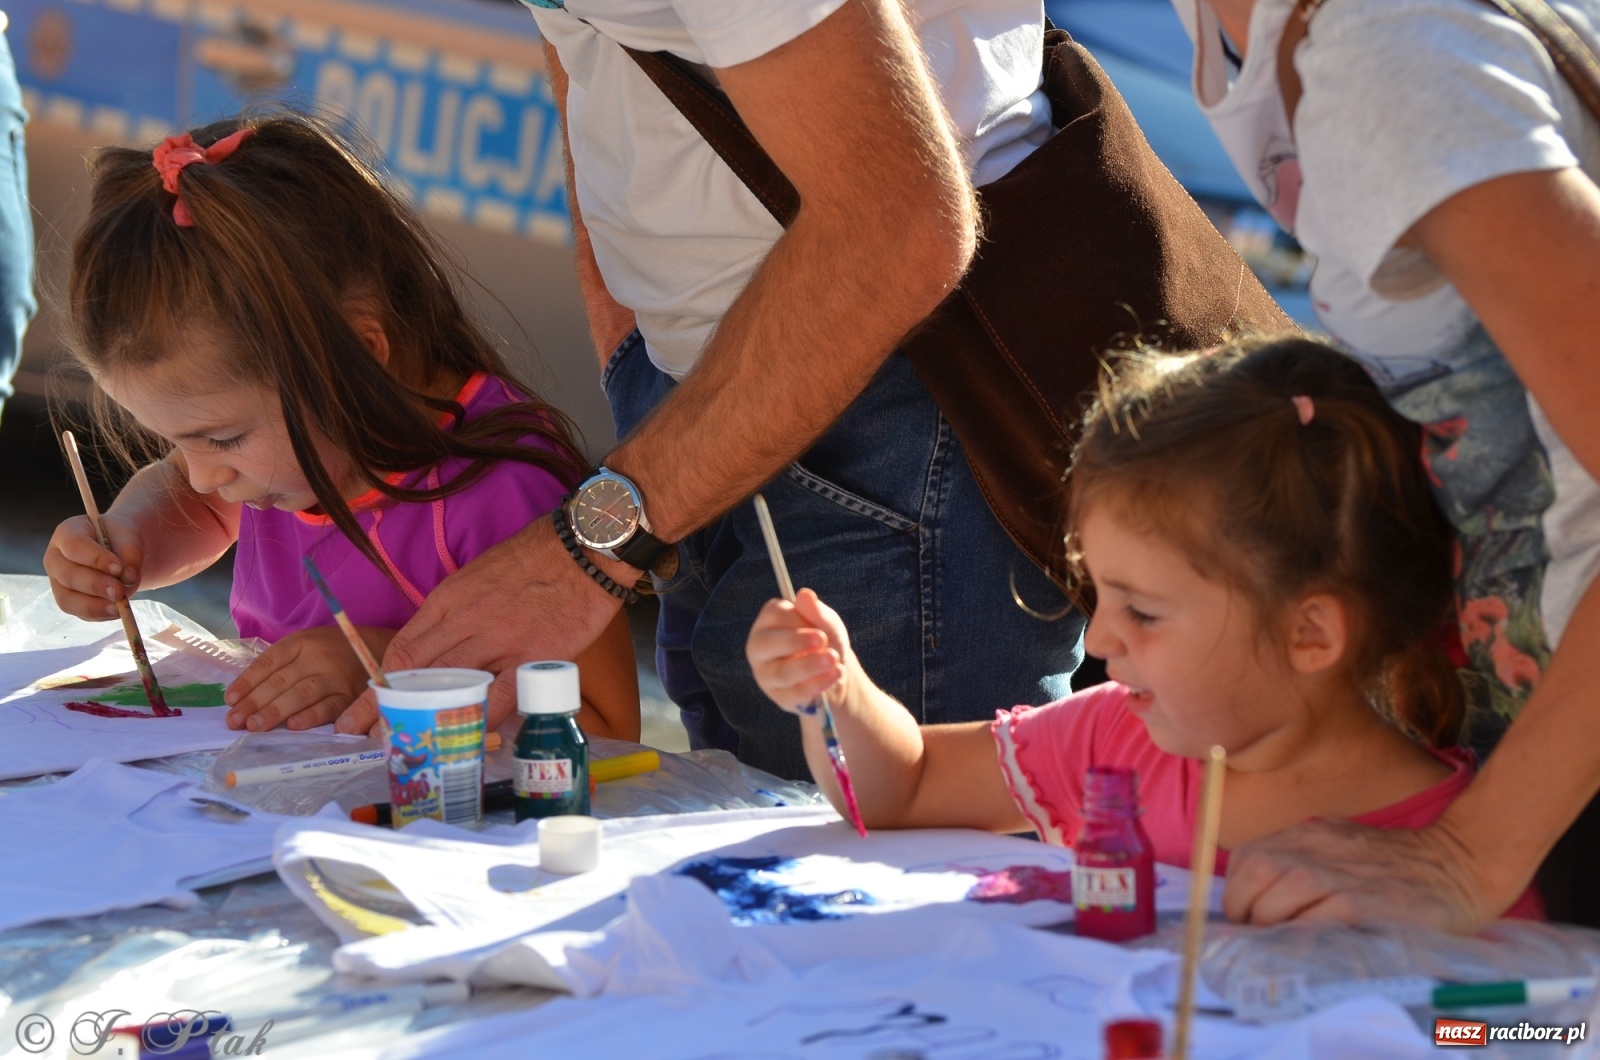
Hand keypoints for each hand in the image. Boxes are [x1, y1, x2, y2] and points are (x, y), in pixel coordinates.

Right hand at [44, 514, 143, 619]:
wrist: (120, 551)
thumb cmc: (120, 539)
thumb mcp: (129, 537)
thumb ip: (131, 554)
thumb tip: (128, 578)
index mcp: (67, 533)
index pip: (74, 546)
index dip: (95, 558)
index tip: (118, 568)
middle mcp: (56, 558)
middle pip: (69, 575)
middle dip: (95, 585)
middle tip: (119, 592)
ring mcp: (59, 582)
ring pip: (68, 599)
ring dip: (94, 606)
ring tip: (119, 607)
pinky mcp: (70, 600)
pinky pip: (79, 613)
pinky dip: (99, 614)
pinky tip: (116, 611)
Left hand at [225, 625, 394, 731]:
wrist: (376, 647)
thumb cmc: (332, 650)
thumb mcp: (306, 645)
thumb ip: (281, 664)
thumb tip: (243, 694)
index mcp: (301, 643)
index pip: (268, 662)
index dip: (247, 681)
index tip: (229, 700)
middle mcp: (317, 657)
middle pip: (281, 680)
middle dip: (254, 702)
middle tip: (234, 721)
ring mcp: (335, 676)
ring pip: (301, 694)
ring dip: (275, 711)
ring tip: (253, 726)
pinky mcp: (351, 695)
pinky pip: (330, 707)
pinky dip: (312, 717)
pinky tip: (294, 726)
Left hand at [339, 517, 622, 734]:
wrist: (584, 548)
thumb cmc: (534, 557)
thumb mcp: (478, 575)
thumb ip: (457, 610)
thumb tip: (441, 647)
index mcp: (448, 599)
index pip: (400, 649)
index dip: (377, 685)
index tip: (363, 709)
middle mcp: (465, 621)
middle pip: (413, 673)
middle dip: (384, 708)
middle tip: (366, 736)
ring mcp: (499, 640)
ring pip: (449, 686)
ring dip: (425, 717)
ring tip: (409, 744)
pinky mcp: (533, 657)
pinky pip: (500, 695)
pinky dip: (481, 717)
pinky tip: (468, 736)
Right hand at [746, 588, 854, 713]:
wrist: (833, 672)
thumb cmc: (825, 641)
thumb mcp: (828, 624)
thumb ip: (817, 612)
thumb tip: (805, 594)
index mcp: (769, 620)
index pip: (774, 616)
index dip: (798, 622)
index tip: (821, 632)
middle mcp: (759, 646)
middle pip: (767, 644)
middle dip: (797, 643)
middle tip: (824, 642)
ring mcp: (765, 673)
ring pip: (781, 672)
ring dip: (810, 667)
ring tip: (836, 663)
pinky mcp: (777, 696)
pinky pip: (793, 694)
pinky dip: (816, 686)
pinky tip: (833, 677)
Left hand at [1222, 817, 1497, 931]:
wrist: (1460, 861)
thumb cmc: (1395, 864)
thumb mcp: (1340, 847)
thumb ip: (1300, 861)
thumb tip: (1258, 898)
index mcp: (1307, 835)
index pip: (1245, 859)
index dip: (1238, 893)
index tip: (1247, 918)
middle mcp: (1314, 849)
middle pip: (1252, 877)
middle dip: (1247, 913)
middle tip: (1261, 936)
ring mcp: (1338, 876)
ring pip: (1276, 901)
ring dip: (1272, 928)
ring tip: (1285, 944)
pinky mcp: (1363, 904)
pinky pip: (1313, 922)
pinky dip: (1303, 937)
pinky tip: (1313, 947)